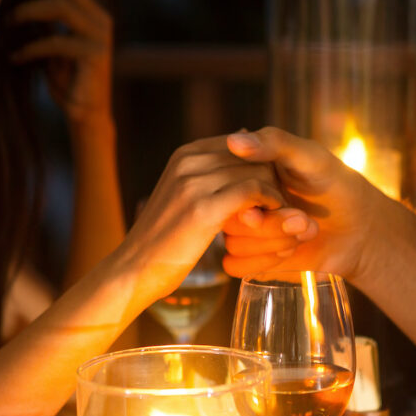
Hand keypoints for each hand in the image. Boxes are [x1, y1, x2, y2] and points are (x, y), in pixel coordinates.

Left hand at [11, 0, 112, 122]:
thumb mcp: (52, 44)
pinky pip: (57, 42)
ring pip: (61, 7)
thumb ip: (44, 22)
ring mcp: (100, 37)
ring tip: (8, 24)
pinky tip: (16, 57)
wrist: (85, 114)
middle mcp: (100, 19)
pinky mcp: (95, 57)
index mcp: (91, 12)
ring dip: (28, 12)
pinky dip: (31, 47)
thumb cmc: (66, 80)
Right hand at [119, 136, 291, 298]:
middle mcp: (188, 161)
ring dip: (275, 192)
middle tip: (282, 204)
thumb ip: (208, 176)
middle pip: (252, 156)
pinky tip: (272, 219)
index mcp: (185, 154)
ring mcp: (193, 182)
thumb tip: (239, 150)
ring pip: (256, 170)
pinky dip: (270, 203)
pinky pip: (253, 191)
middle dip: (272, 178)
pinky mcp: (202, 208)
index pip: (241, 144)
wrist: (133, 270)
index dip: (262, 166)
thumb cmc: (163, 241)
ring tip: (281, 214)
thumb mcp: (182, 198)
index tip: (272, 190)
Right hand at [222, 127, 389, 279]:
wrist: (359, 228)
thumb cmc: (335, 185)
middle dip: (270, 225)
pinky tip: (290, 251)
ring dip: (273, 242)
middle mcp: (239, 200)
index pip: (223, 184)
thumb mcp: (311, 157)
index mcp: (245, 171)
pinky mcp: (250, 258)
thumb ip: (274, 144)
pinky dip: (264, 262)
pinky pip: (234, 266)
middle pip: (228, 218)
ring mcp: (243, 230)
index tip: (280, 200)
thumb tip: (234, 140)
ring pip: (233, 244)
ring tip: (305, 231)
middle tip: (303, 219)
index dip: (249, 197)